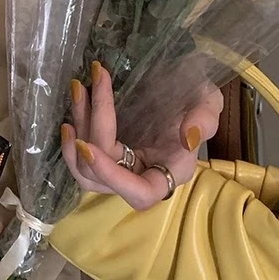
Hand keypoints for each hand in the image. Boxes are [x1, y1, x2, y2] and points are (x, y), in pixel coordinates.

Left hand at [61, 61, 222, 210]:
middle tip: (84, 86)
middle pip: (101, 177)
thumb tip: (189, 136)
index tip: (88, 146)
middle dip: (89, 130)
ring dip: (74, 134)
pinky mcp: (108, 156)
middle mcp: (142, 177)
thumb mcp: (209, 102)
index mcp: (171, 172)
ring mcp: (122, 168)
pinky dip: (71, 142)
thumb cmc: (197, 99)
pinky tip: (69, 118)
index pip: (140, 193)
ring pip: (86, 171)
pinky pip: (83, 161)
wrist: (183, 89)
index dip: (111, 176)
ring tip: (77, 92)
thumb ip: (204, 119)